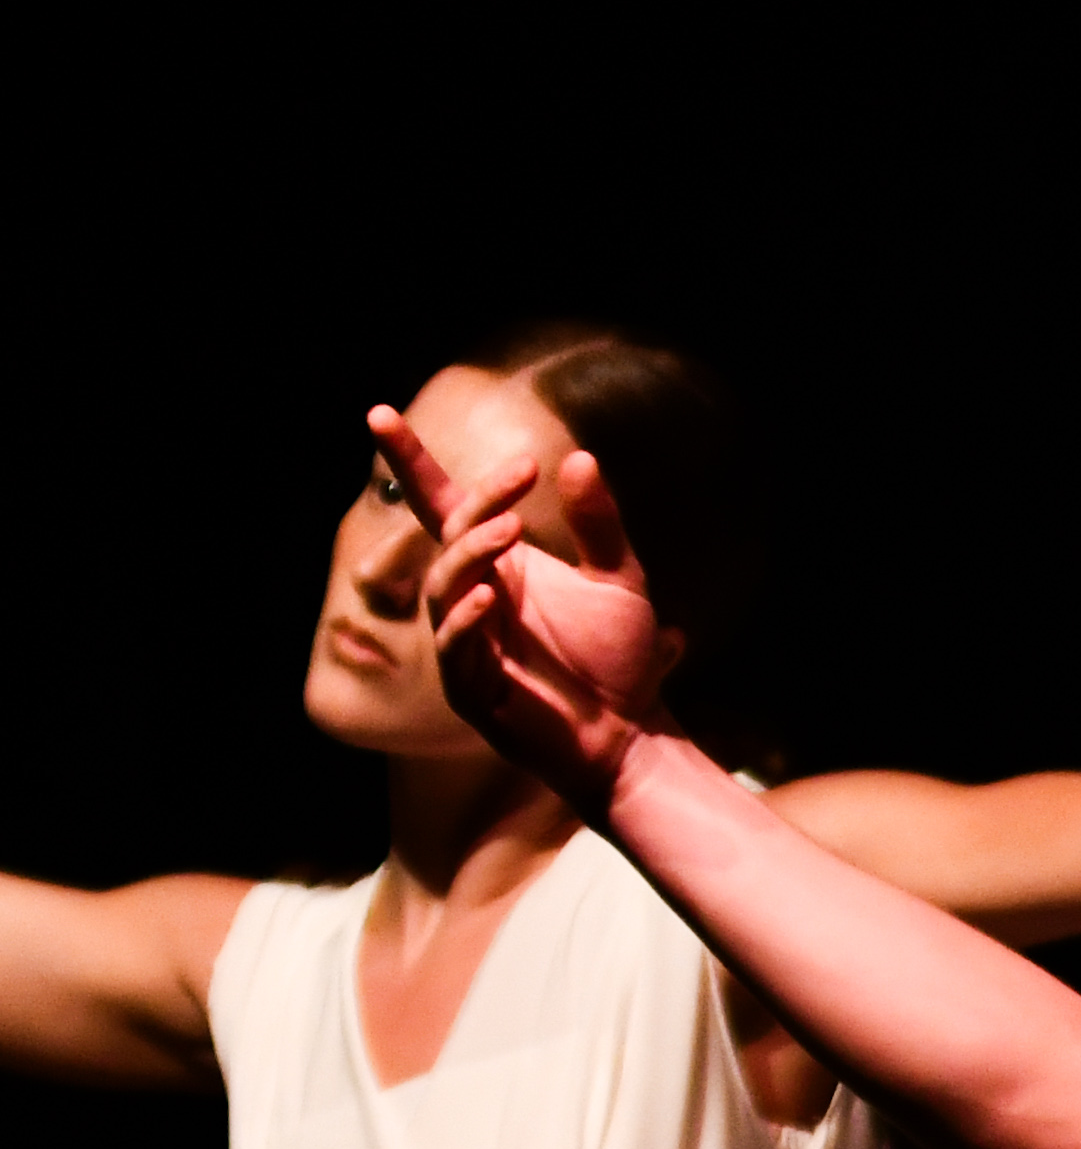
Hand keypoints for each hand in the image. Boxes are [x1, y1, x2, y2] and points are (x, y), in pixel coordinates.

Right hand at [391, 406, 668, 809]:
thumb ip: (599, 525)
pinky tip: (489, 597)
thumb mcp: (621, 582)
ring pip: (444, 587)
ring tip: (512, 528)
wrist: (634, 734)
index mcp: (497, 566)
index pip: (443, 505)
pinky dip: (466, 620)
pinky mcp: (473, 691)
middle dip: (480, 503)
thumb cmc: (618, 661)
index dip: (410, 462)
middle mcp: (472, 597)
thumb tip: (580, 458)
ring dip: (473, 553)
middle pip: (451, 536)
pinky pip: (456, 648)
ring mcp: (467, 643)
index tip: (379, 414)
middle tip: (520, 476)